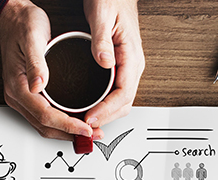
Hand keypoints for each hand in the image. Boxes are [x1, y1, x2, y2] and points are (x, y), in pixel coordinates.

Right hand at [0, 0, 95, 140]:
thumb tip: (39, 85)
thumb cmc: (22, 25)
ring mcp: (21, 97)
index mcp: (18, 86)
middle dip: (70, 134)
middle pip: (44, 126)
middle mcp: (17, 96)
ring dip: (66, 131)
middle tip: (93, 134)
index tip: (86, 128)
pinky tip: (76, 121)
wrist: (12, 18)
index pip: (45, 115)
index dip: (67, 125)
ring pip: (44, 125)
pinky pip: (44, 116)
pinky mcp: (28, 94)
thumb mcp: (32, 38)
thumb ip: (36, 63)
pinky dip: (61, 123)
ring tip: (88, 132)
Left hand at [82, 0, 143, 129]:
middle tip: (84, 127)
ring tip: (84, 123)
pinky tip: (90, 107)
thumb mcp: (102, 15)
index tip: (90, 118)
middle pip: (124, 103)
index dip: (107, 110)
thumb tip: (105, 63)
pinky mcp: (119, 66)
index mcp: (132, 55)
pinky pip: (115, 92)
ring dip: (105, 115)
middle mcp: (132, 64)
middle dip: (105, 118)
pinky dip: (103, 105)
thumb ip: (102, 40)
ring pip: (120, 101)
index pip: (124, 93)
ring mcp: (127, 66)